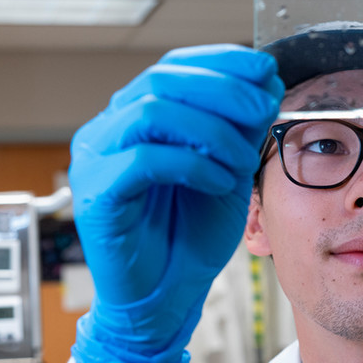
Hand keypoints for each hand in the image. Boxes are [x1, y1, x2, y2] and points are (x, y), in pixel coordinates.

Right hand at [69, 45, 283, 362]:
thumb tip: (266, 79)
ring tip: (242, 159)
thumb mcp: (228, 171)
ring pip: (151, 112)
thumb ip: (240, 129)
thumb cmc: (187, 239)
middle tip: (263, 109)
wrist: (164, 300)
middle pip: (161, 80)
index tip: (266, 71)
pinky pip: (143, 159)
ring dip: (211, 130)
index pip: (173, 67)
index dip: (221, 62)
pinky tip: (219, 183)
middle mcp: (108, 130)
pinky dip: (192, 165)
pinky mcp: (96, 194)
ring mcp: (95, 160)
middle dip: (222, 89)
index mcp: (135, 118)